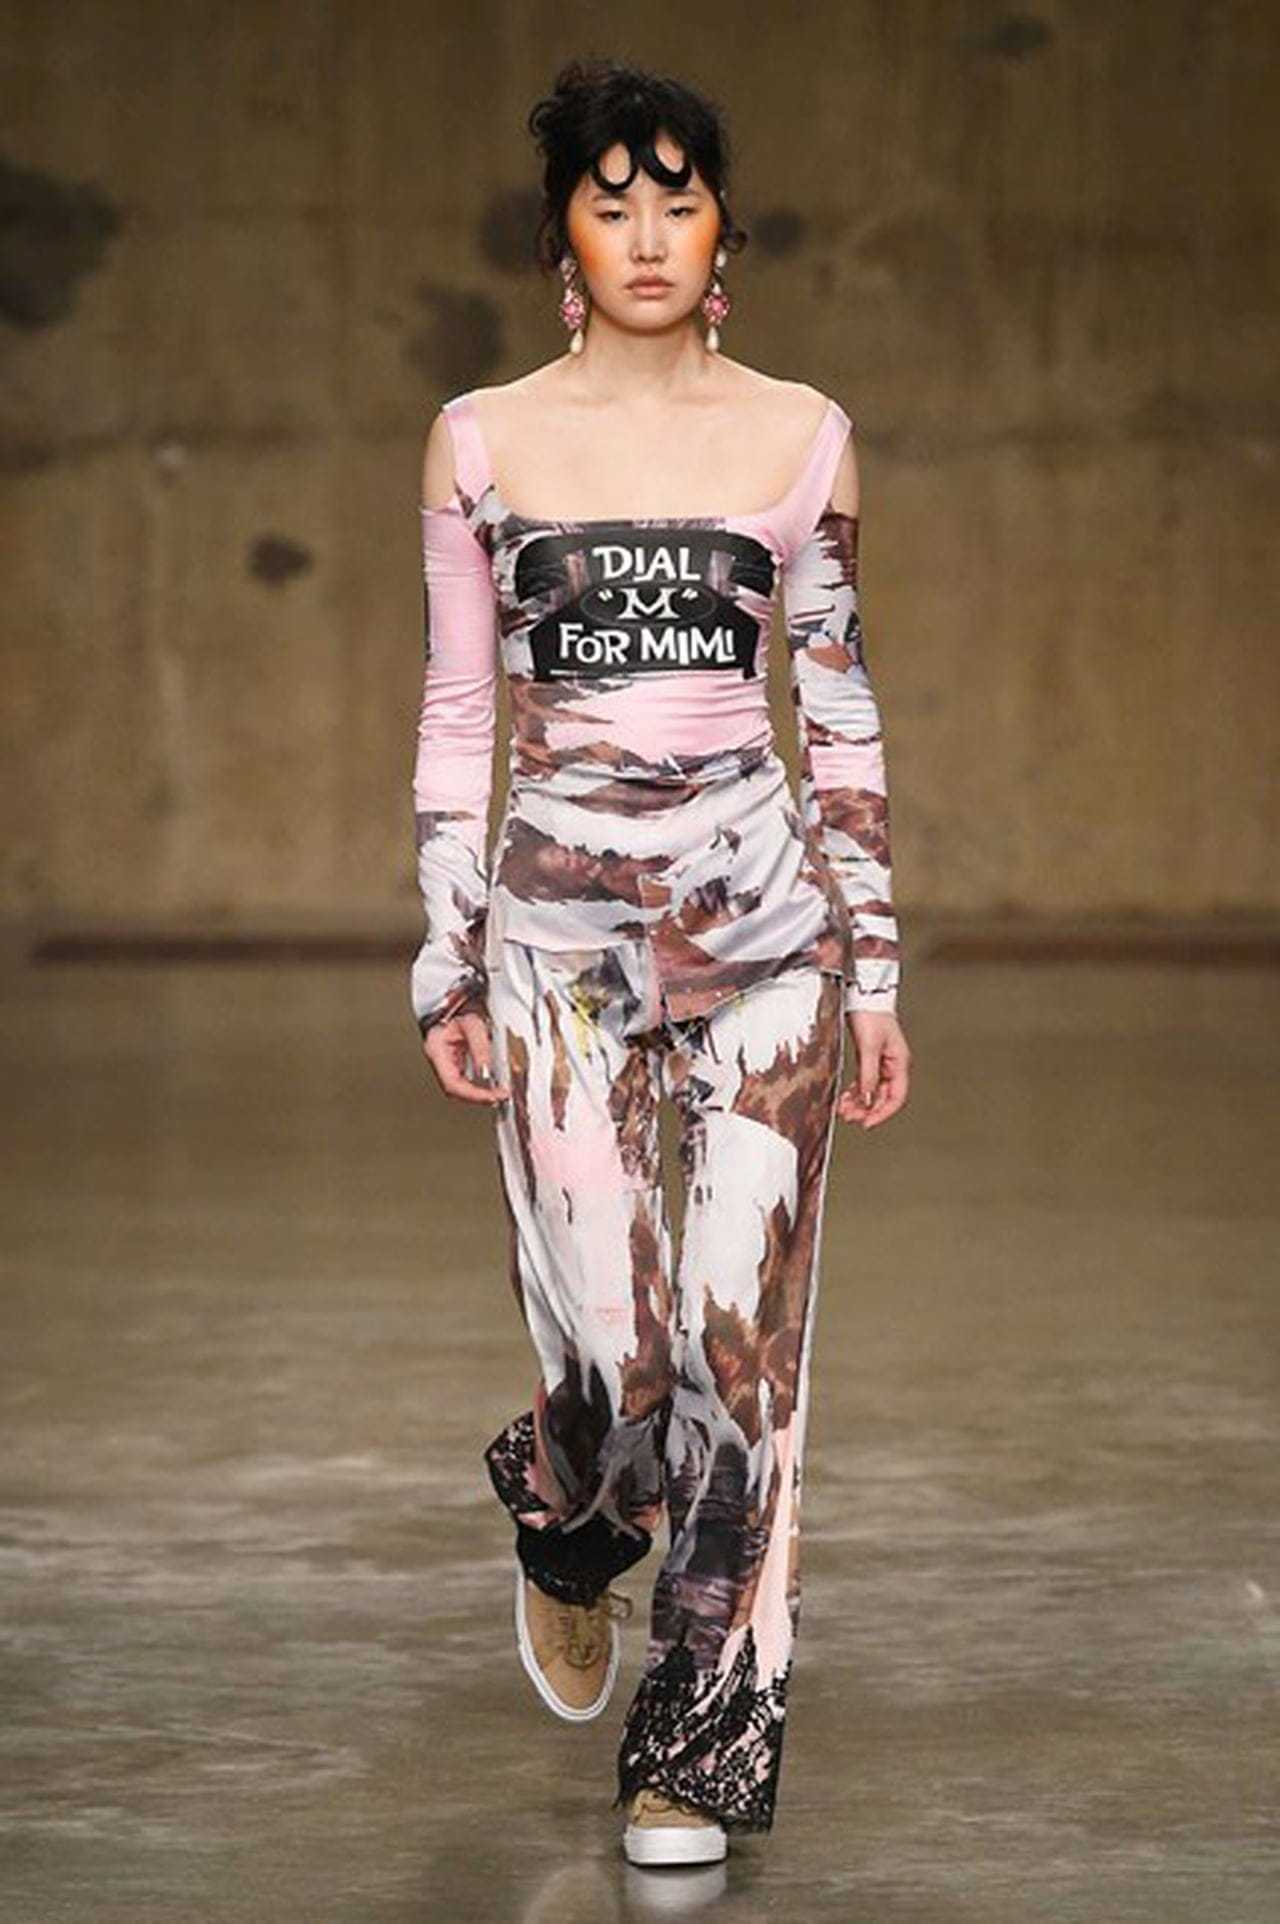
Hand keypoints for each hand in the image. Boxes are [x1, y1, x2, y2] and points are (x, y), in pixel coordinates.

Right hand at [422, 1003, 510, 1105]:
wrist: (459, 995)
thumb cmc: (460, 1005)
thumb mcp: (472, 1023)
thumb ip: (480, 1047)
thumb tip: (486, 1072)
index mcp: (436, 1050)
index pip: (452, 1084)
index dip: (474, 1095)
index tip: (494, 1097)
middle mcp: (440, 1059)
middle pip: (457, 1089)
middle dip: (480, 1097)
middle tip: (502, 1096)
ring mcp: (448, 1060)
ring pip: (464, 1086)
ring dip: (483, 1092)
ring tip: (501, 1092)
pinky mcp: (458, 1059)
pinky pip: (470, 1077)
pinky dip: (484, 1082)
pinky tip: (496, 1082)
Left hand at [837, 1010, 909, 1129]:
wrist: (862, 995)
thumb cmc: (871, 1015)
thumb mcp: (868, 1047)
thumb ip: (868, 1074)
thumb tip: (866, 1098)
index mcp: (899, 1063)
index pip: (896, 1097)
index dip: (882, 1113)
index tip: (867, 1123)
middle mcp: (893, 1065)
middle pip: (883, 1096)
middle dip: (867, 1109)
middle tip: (850, 1118)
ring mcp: (881, 1062)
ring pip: (872, 1091)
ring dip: (859, 1102)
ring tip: (844, 1109)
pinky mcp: (869, 1057)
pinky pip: (865, 1081)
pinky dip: (856, 1091)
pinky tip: (846, 1098)